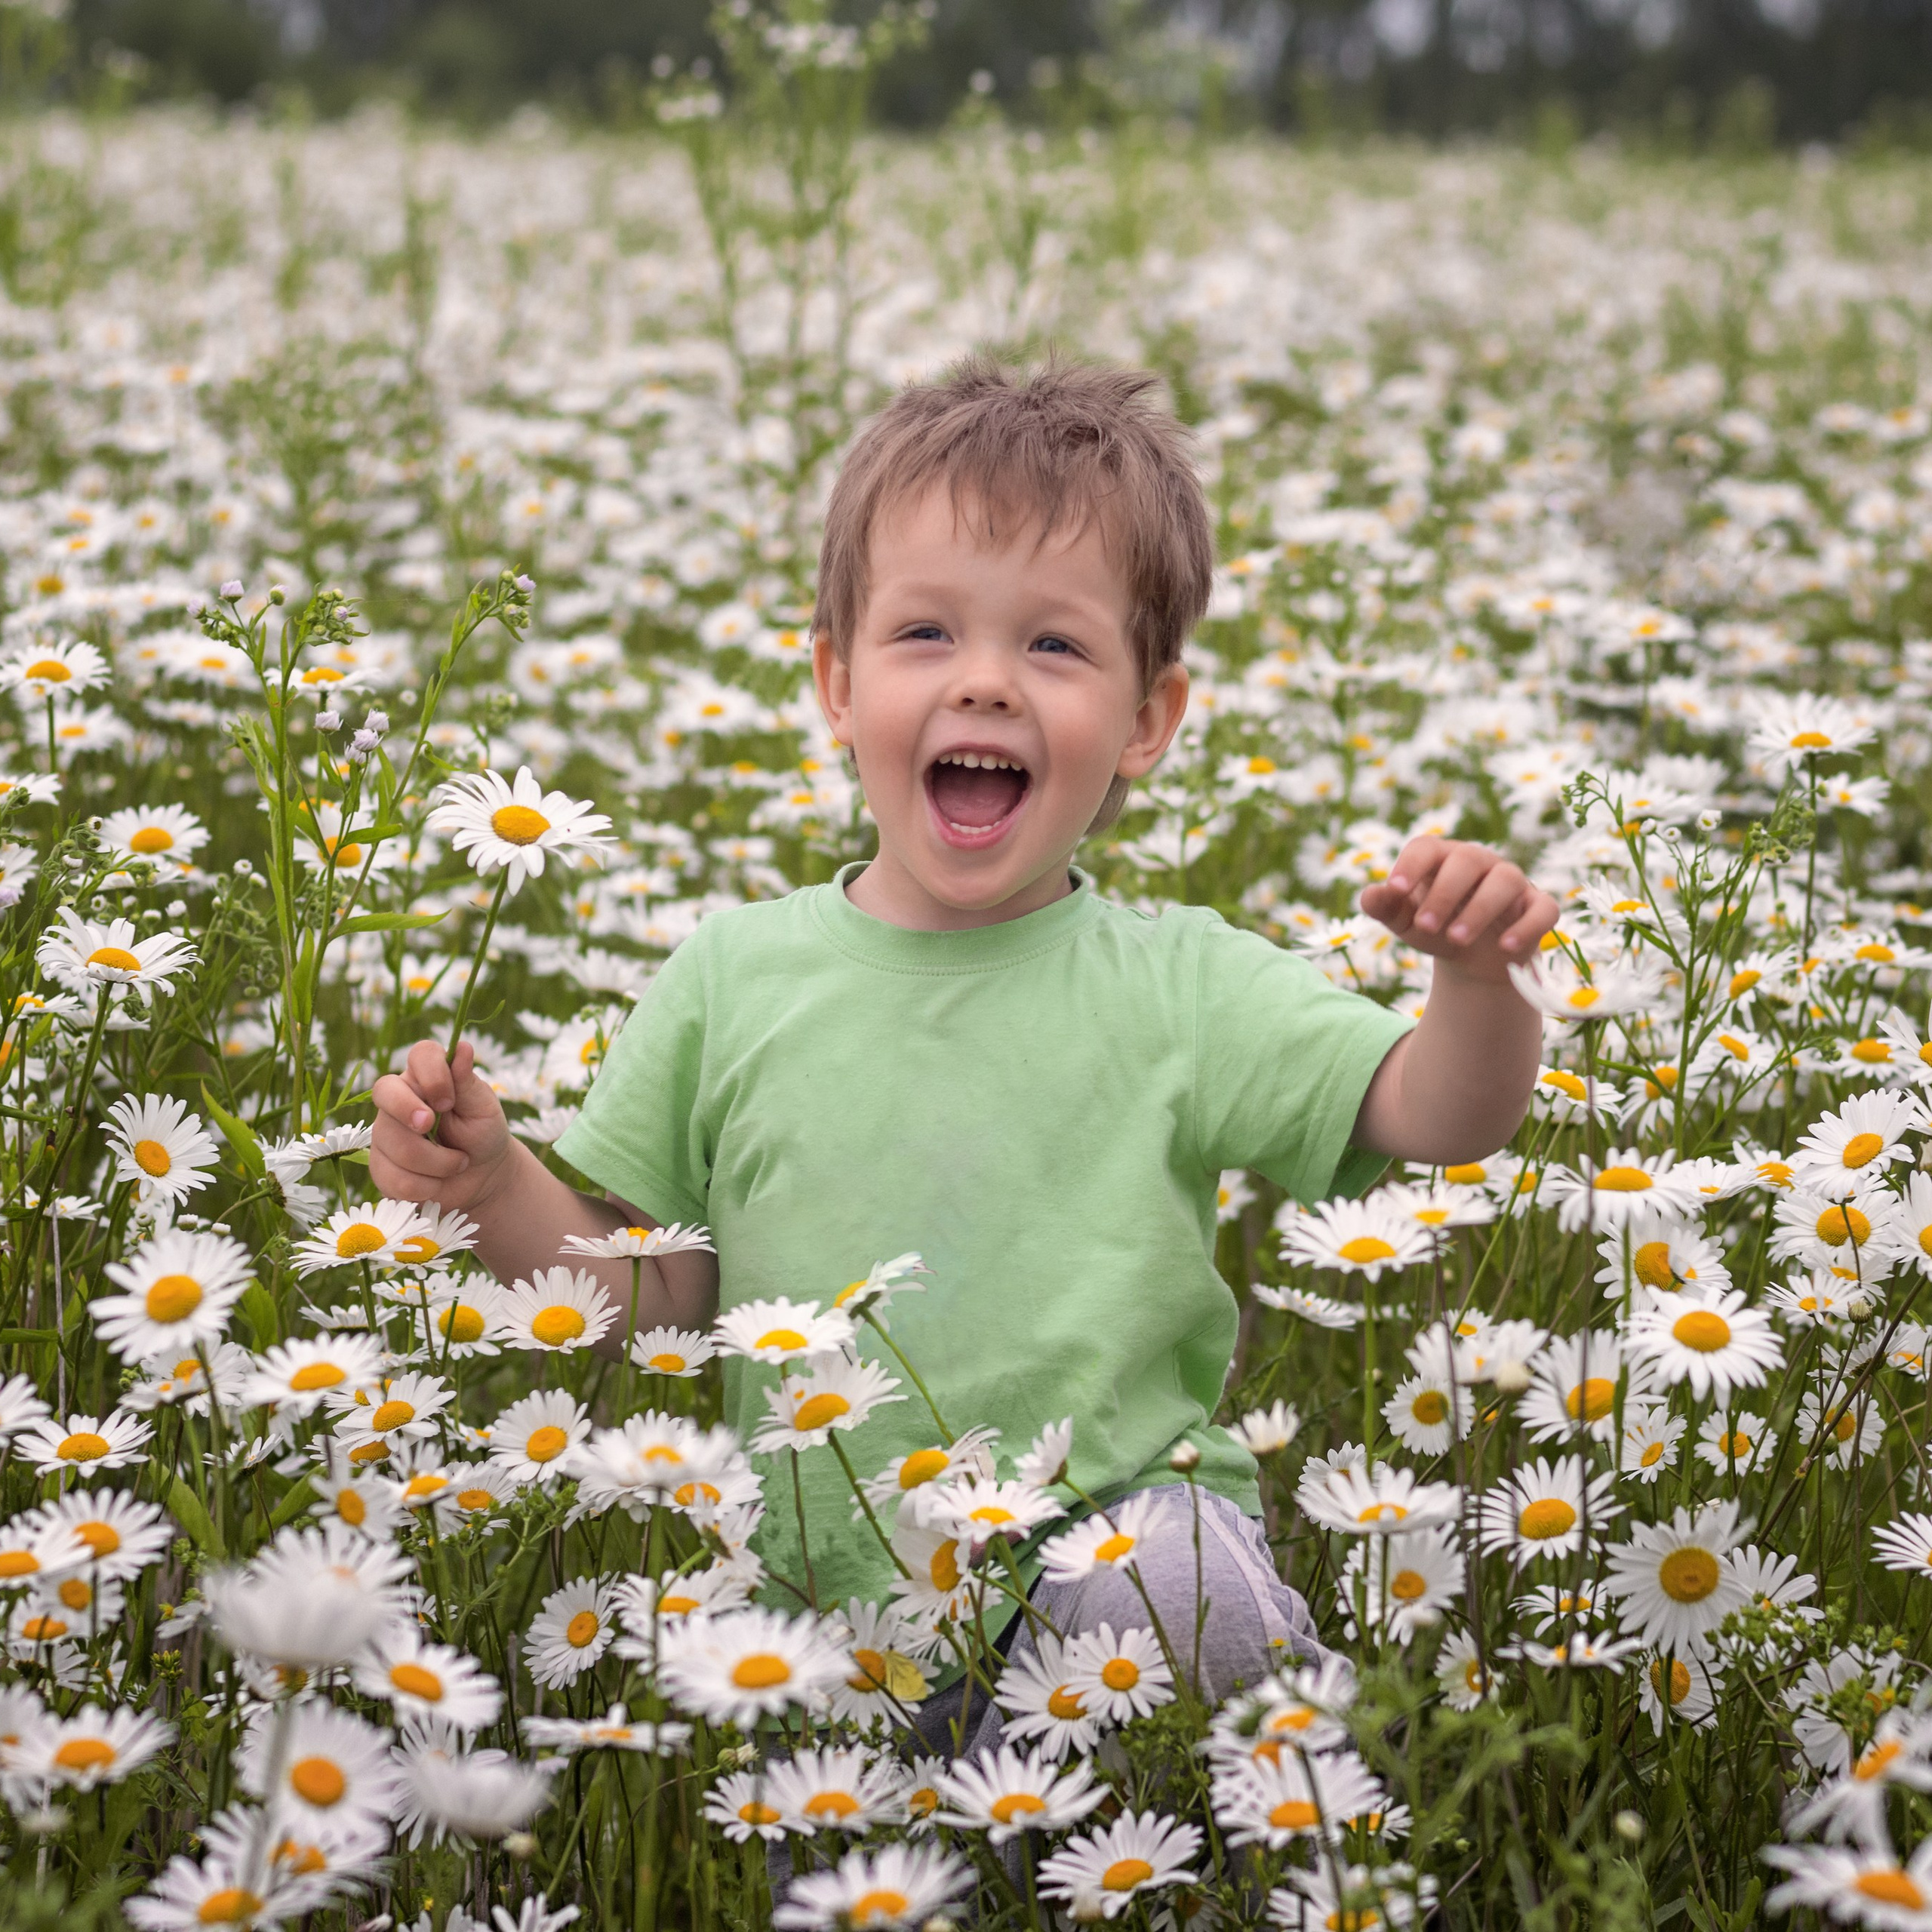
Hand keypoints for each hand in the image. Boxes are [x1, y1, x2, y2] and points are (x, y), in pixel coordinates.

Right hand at [370, 1038, 513, 1213]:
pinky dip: (426, 1186)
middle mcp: (399, 1099)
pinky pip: (393, 1177)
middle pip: (385, 1092)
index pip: (420, 1055)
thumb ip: (467, 1082)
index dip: (431, 1074)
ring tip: (458, 1163)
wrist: (482, 1177)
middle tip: (431, 1126)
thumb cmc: (484, 1134)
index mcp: (427, 1076)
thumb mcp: (483, 1108)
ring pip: (395, 1143)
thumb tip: (461, 1047)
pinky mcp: (380, 1166)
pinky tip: (439, 1182)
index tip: (449, 1101)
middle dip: (408, 1110)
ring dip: (437, 1162)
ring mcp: (385, 1132)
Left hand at [1360, 836, 1558, 983]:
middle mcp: (1479, 862)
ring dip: (1479, 910)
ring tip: (1455, 940)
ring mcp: (1512, 882)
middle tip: (1424, 926)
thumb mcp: (1405, 922)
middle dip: (1443, 894)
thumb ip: (1385, 908)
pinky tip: (1505, 948)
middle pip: (1466, 860)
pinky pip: (1543, 908)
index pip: (1426, 847)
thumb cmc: (1435, 928)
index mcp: (1441, 859)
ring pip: (1505, 880)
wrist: (1473, 960)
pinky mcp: (1537, 907)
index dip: (1410, 864)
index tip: (1395, 890)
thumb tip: (1369, 895)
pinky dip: (1527, 927)